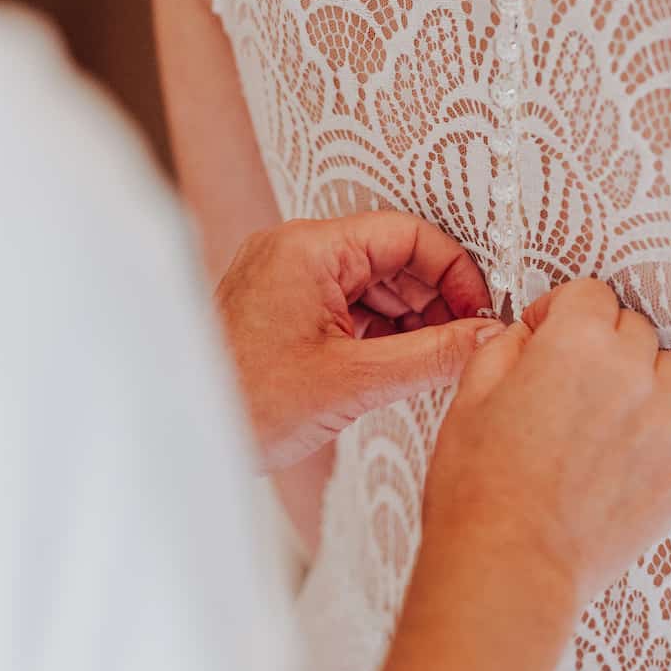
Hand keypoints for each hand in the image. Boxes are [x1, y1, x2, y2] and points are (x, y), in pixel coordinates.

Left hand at [215, 212, 502, 470]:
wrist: (180, 435)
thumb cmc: (248, 405)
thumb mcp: (354, 382)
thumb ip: (432, 355)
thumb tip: (490, 337)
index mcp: (309, 248)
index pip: (407, 235)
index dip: (453, 272)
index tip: (480, 315)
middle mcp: (296, 252)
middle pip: (393, 258)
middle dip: (434, 301)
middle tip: (463, 346)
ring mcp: (288, 280)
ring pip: (373, 286)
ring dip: (409, 321)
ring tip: (433, 364)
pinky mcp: (284, 310)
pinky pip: (348, 308)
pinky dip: (380, 334)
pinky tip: (399, 367)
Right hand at [422, 279, 670, 608]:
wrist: (511, 567)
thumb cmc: (481, 489)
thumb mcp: (471, 396)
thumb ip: (507, 348)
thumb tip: (528, 335)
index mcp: (579, 344)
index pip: (592, 293)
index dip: (562, 311)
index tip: (546, 334)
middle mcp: (633, 376)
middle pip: (635, 329)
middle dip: (602, 343)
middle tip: (568, 380)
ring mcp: (664, 426)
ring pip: (666, 376)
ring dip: (636, 384)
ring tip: (595, 422)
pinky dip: (646, 441)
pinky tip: (605, 469)